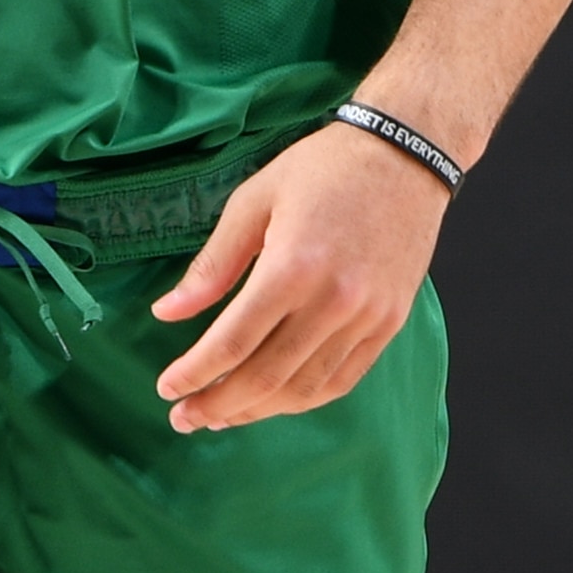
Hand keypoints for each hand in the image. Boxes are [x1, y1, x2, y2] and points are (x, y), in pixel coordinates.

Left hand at [149, 123, 443, 433]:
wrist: (406, 156)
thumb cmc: (323, 169)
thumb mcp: (253, 201)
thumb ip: (212, 265)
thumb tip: (166, 313)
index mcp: (293, 266)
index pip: (233, 342)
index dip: (194, 373)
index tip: (166, 388)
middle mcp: (334, 300)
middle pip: (266, 376)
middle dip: (218, 403)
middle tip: (184, 416)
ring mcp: (368, 317)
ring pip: (304, 388)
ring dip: (257, 410)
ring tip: (222, 415)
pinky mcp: (390, 323)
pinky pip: (342, 379)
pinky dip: (302, 399)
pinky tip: (272, 401)